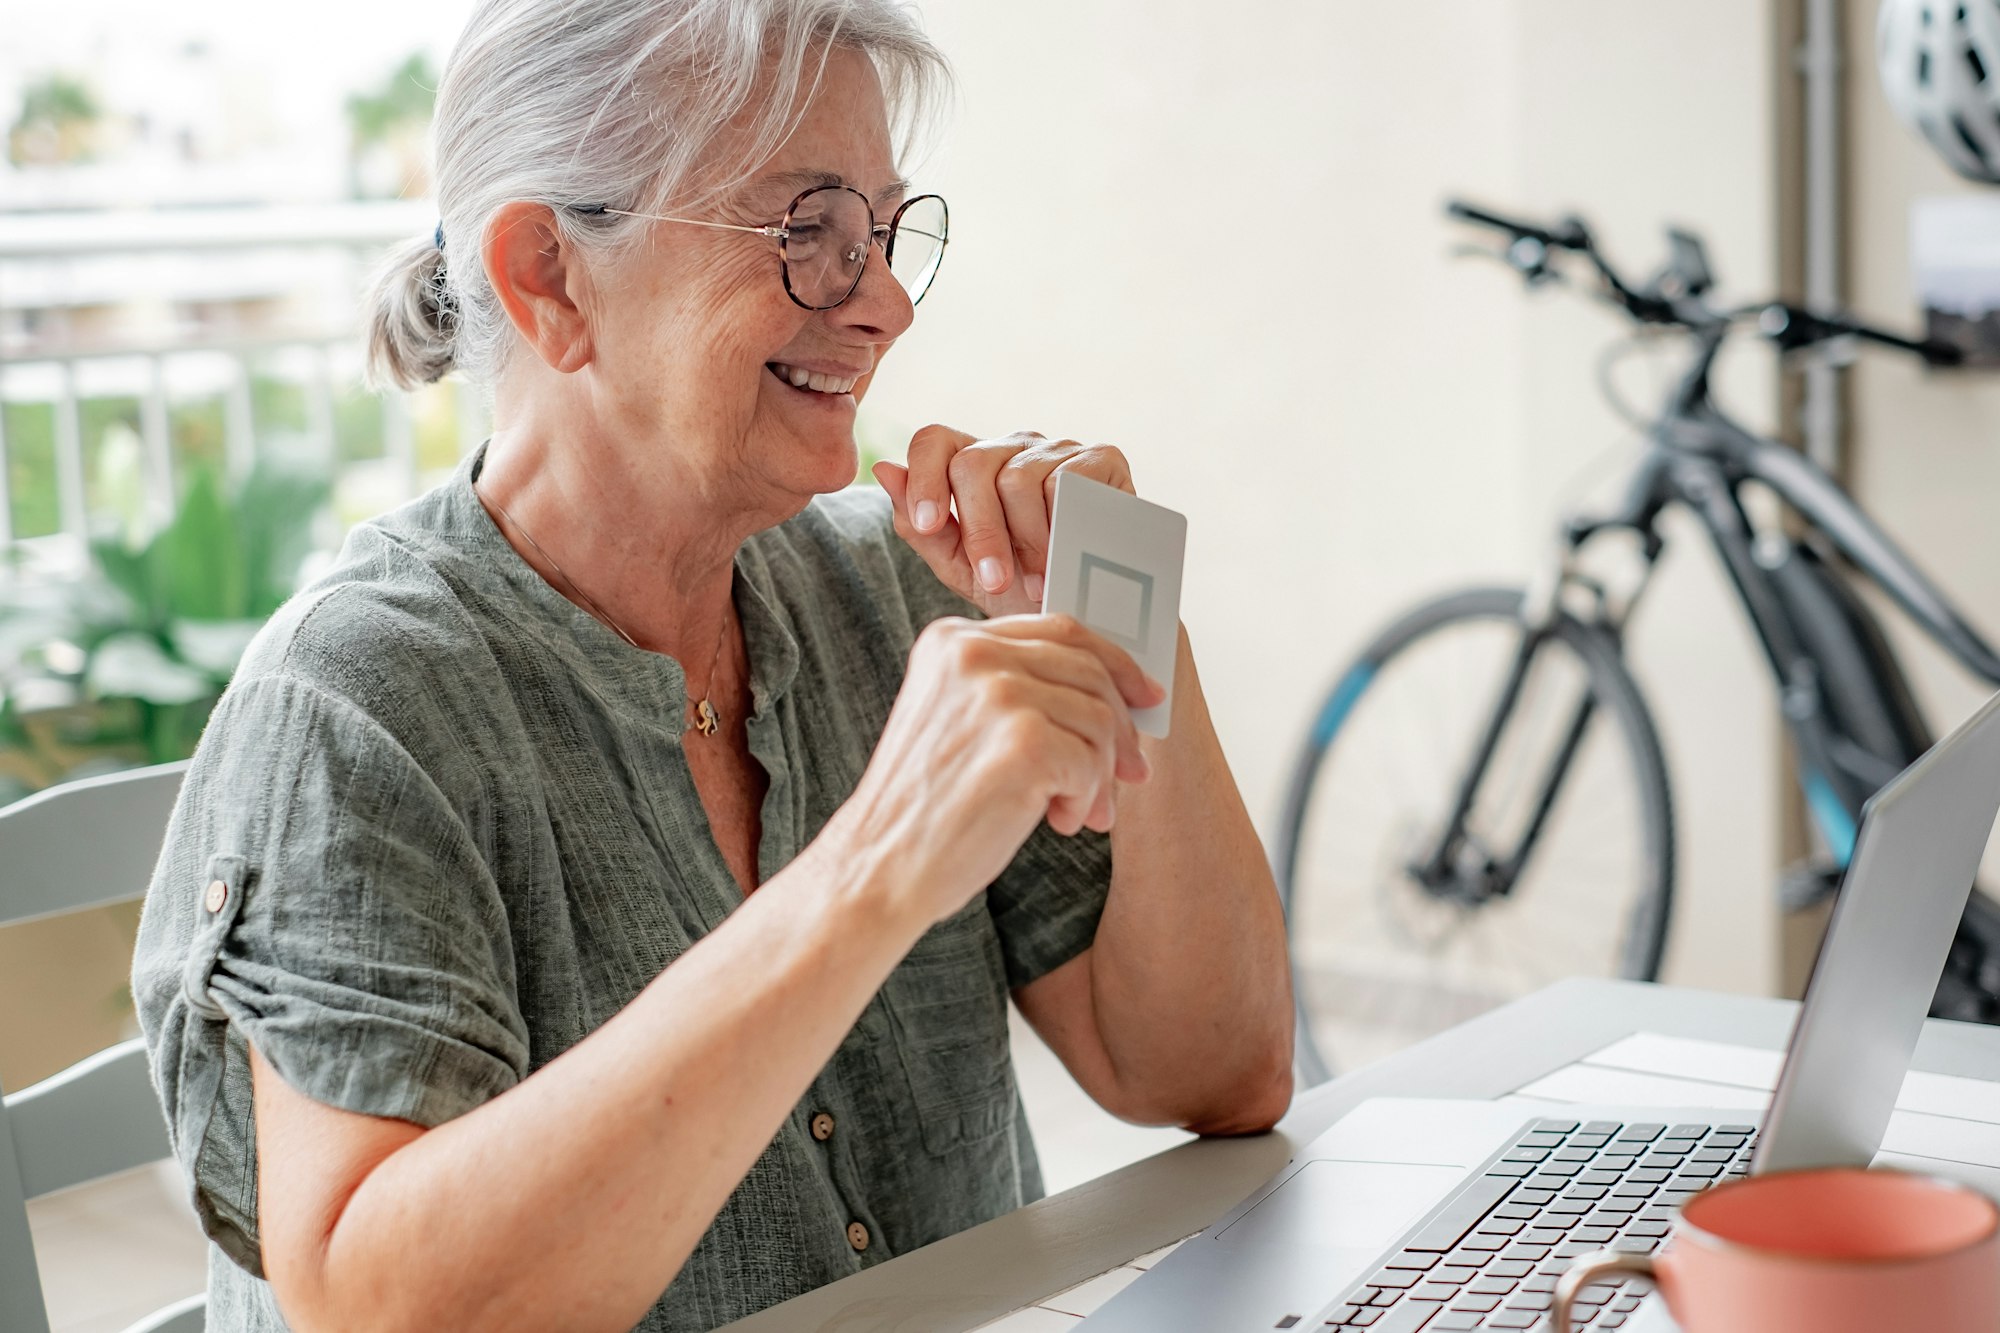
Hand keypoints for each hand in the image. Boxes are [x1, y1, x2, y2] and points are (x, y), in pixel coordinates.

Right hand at [832, 614, 1163, 924]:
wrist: (879, 868)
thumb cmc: (926, 808)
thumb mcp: (960, 721)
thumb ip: (1017, 689)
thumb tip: (1118, 693)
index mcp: (952, 640)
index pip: (1060, 630)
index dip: (1114, 662)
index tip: (1146, 696)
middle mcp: (972, 654)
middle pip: (1089, 671)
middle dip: (1120, 729)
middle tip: (1130, 776)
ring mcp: (996, 694)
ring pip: (1098, 718)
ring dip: (1098, 774)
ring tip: (1071, 810)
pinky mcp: (1021, 741)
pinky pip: (1091, 760)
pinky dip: (1084, 797)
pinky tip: (1054, 820)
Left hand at [873, 426, 1135, 617]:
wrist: (1093, 615)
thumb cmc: (1025, 591)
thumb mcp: (963, 569)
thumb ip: (922, 527)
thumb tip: (884, 469)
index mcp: (975, 466)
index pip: (934, 440)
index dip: (924, 478)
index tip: (929, 526)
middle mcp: (1013, 447)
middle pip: (972, 463)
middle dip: (979, 531)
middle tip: (993, 581)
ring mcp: (1058, 448)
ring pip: (1017, 478)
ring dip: (1025, 542)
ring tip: (1036, 583)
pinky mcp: (1103, 458)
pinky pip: (1065, 481)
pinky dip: (1060, 527)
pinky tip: (1065, 558)